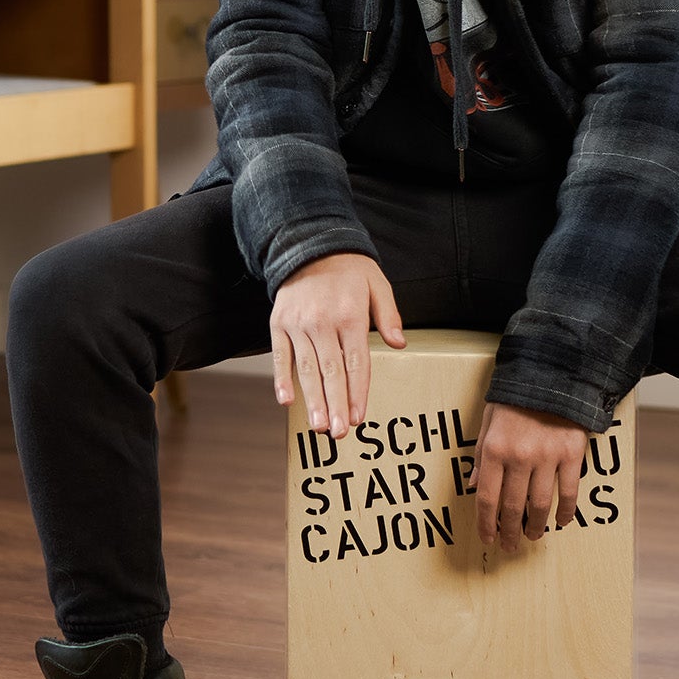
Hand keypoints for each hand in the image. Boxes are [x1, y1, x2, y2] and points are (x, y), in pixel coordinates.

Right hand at [270, 253, 404, 436]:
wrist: (308, 244)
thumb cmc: (348, 268)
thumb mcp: (377, 283)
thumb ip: (388, 315)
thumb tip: (399, 344)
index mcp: (350, 316)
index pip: (356, 363)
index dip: (357, 392)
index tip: (359, 417)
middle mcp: (323, 323)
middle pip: (331, 372)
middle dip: (335, 405)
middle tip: (339, 434)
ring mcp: (298, 324)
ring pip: (307, 369)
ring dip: (312, 400)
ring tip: (318, 426)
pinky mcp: (279, 323)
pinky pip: (280, 355)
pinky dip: (281, 378)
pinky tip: (286, 400)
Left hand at [473, 402, 589, 552]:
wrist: (552, 376)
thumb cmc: (515, 399)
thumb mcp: (488, 422)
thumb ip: (481, 456)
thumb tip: (473, 487)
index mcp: (495, 449)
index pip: (487, 497)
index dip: (486, 523)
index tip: (487, 538)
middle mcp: (519, 456)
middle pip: (513, 507)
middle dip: (509, 531)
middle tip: (509, 546)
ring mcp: (547, 457)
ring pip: (540, 504)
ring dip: (535, 526)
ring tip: (531, 536)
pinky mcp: (571, 454)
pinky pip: (569, 492)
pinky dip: (565, 512)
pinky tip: (560, 522)